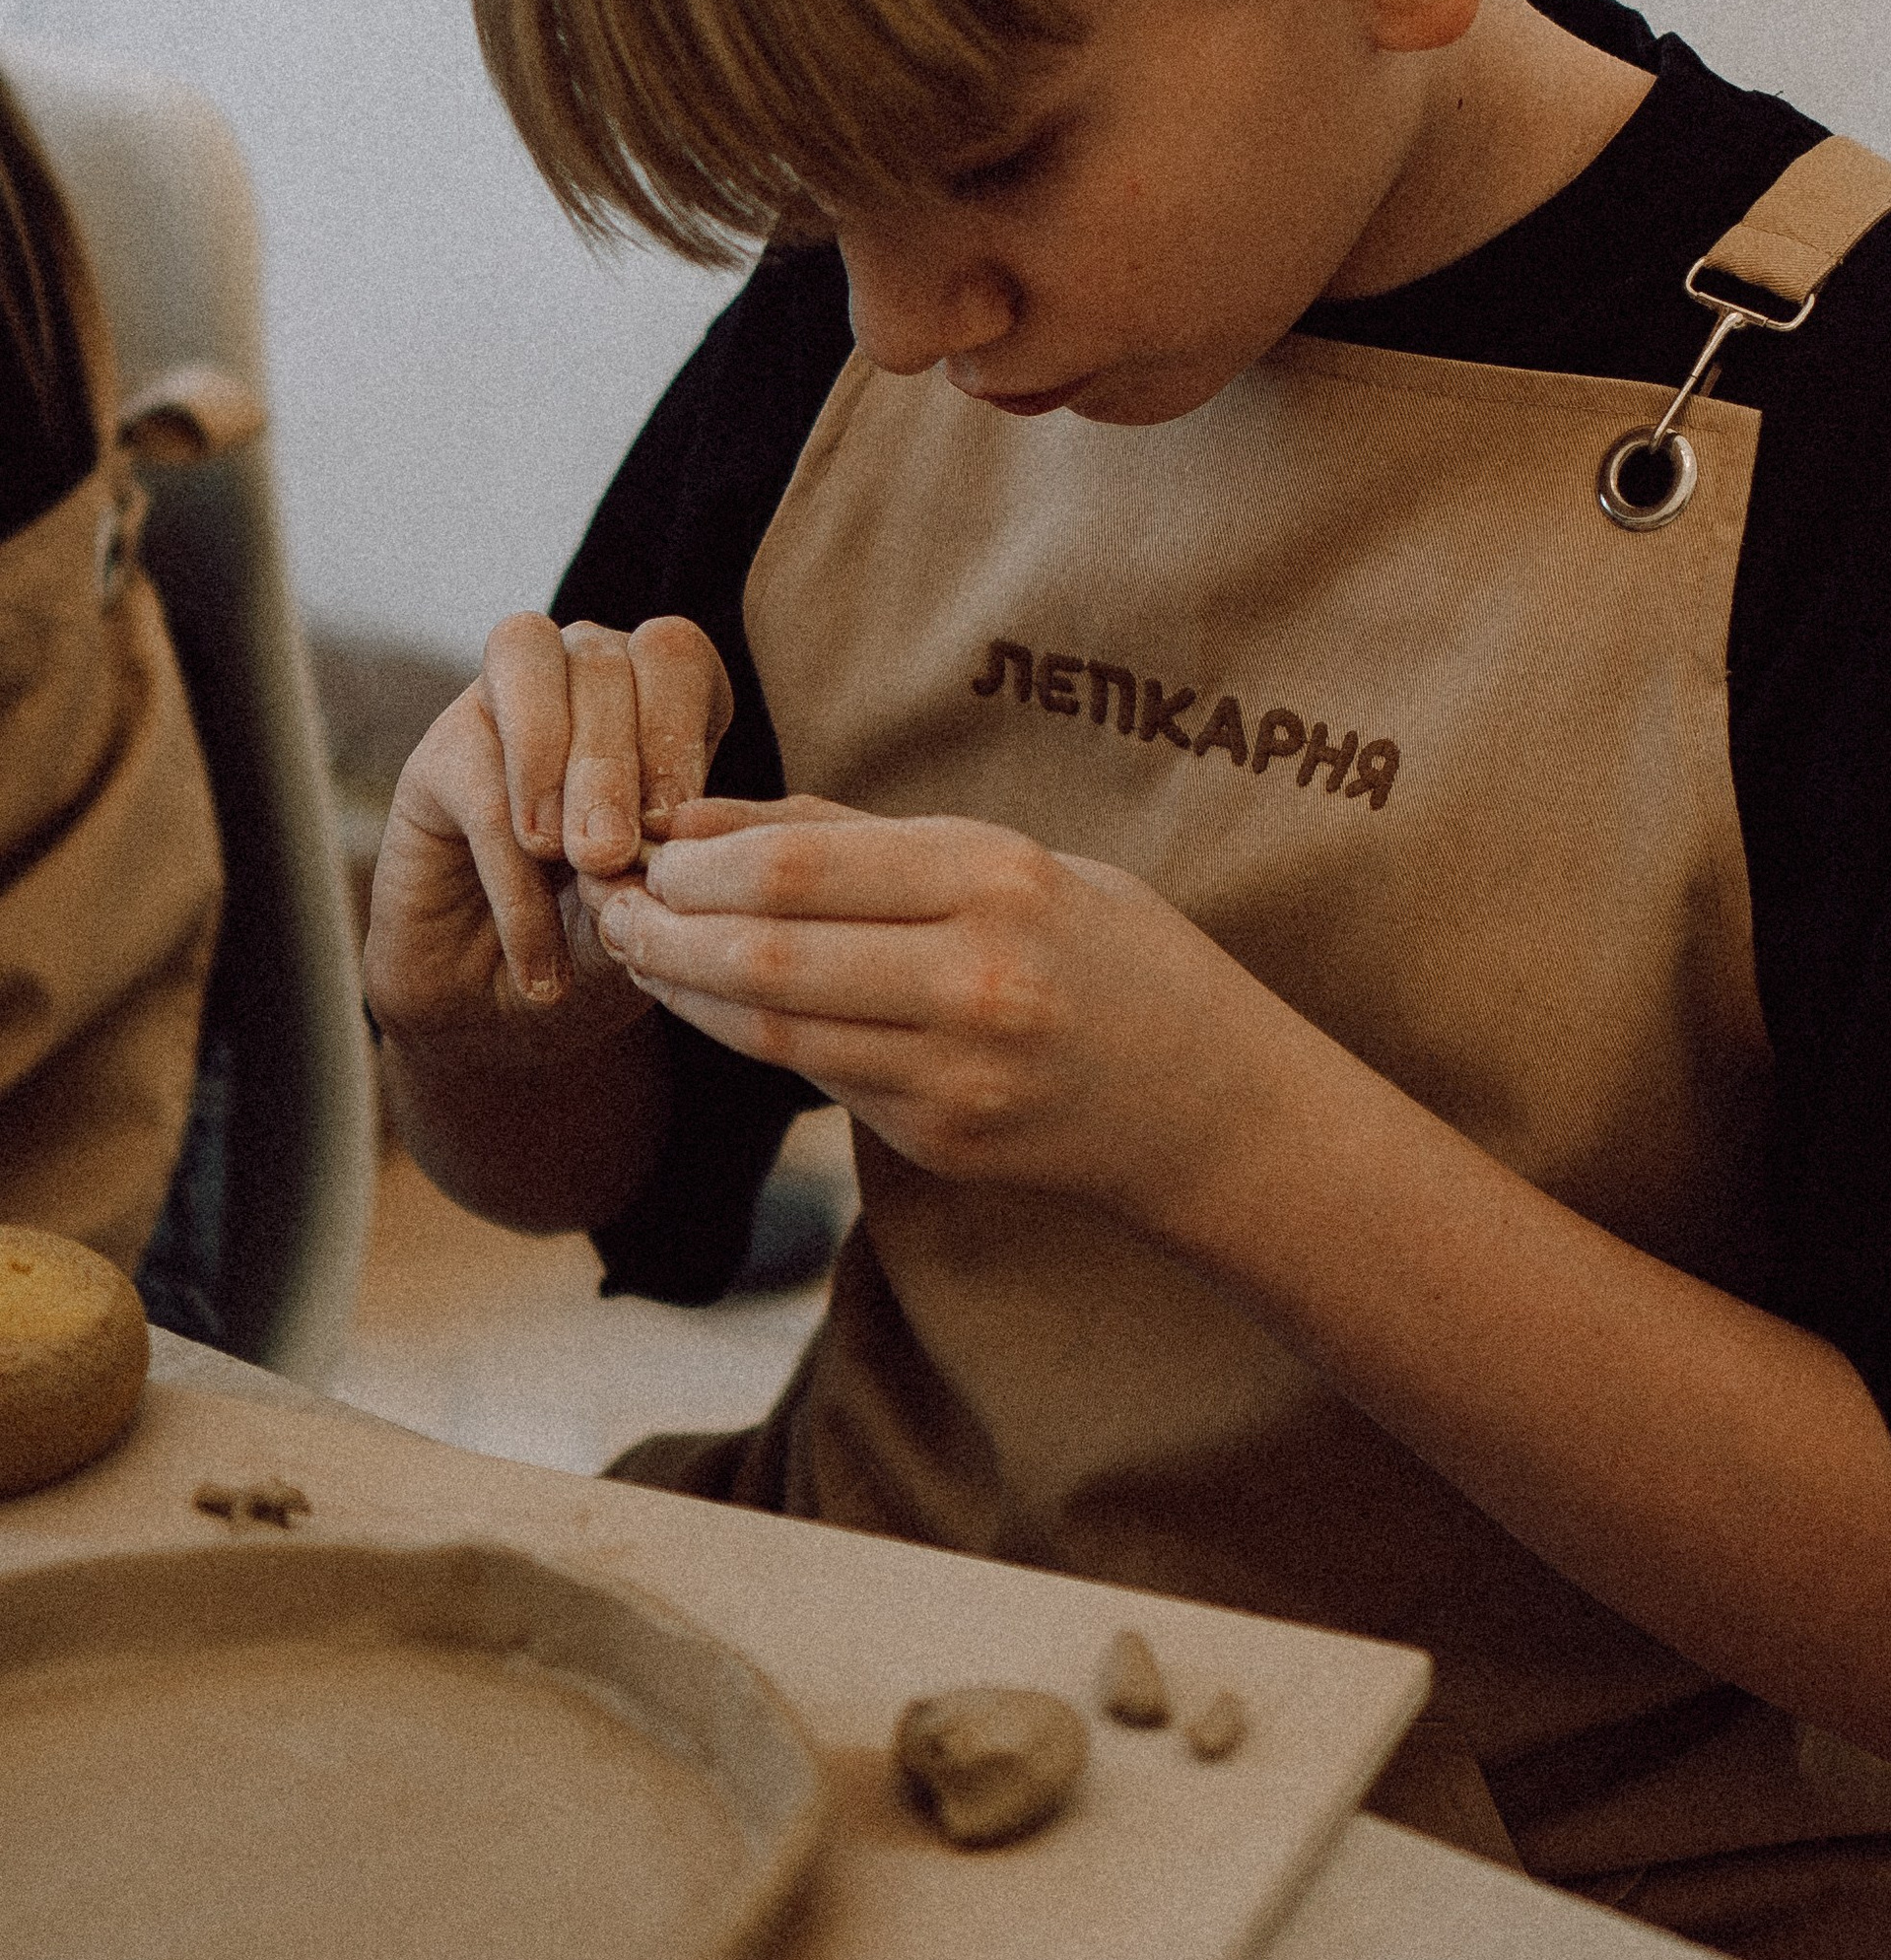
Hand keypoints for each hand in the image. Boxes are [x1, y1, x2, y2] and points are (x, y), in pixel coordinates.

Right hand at [364, 613, 733, 1051]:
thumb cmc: (596, 933)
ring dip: (560, 769)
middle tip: (614, 854)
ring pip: (530, 674)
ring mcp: (501, 703)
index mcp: (655, 693)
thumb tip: (658, 841)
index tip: (674, 822)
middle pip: (601, 663)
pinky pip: (479, 786)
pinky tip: (537, 949)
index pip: (673, 654)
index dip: (675, 727)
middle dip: (614, 762)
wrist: (498, 997)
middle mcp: (578, 674)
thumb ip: (660, 866)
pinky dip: (514, 875)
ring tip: (582, 863)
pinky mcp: (437, 758)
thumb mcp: (650, 904)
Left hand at [586, 800, 1285, 1222]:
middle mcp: (976, 979)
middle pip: (768, 950)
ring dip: (685, 989)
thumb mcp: (1015, 861)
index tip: (649, 846)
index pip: (801, 866)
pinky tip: (712, 1004)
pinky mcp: (940, 1140)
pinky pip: (816, 1078)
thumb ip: (863, 842)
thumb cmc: (1111, 954)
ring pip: (772, 1028)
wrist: (1209, 1105)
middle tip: (611, 904)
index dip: (699, 860)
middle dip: (666, 926)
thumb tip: (704, 819)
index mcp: (999, 882)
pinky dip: (748, 1036)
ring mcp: (957, 1073)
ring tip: (638, 952)